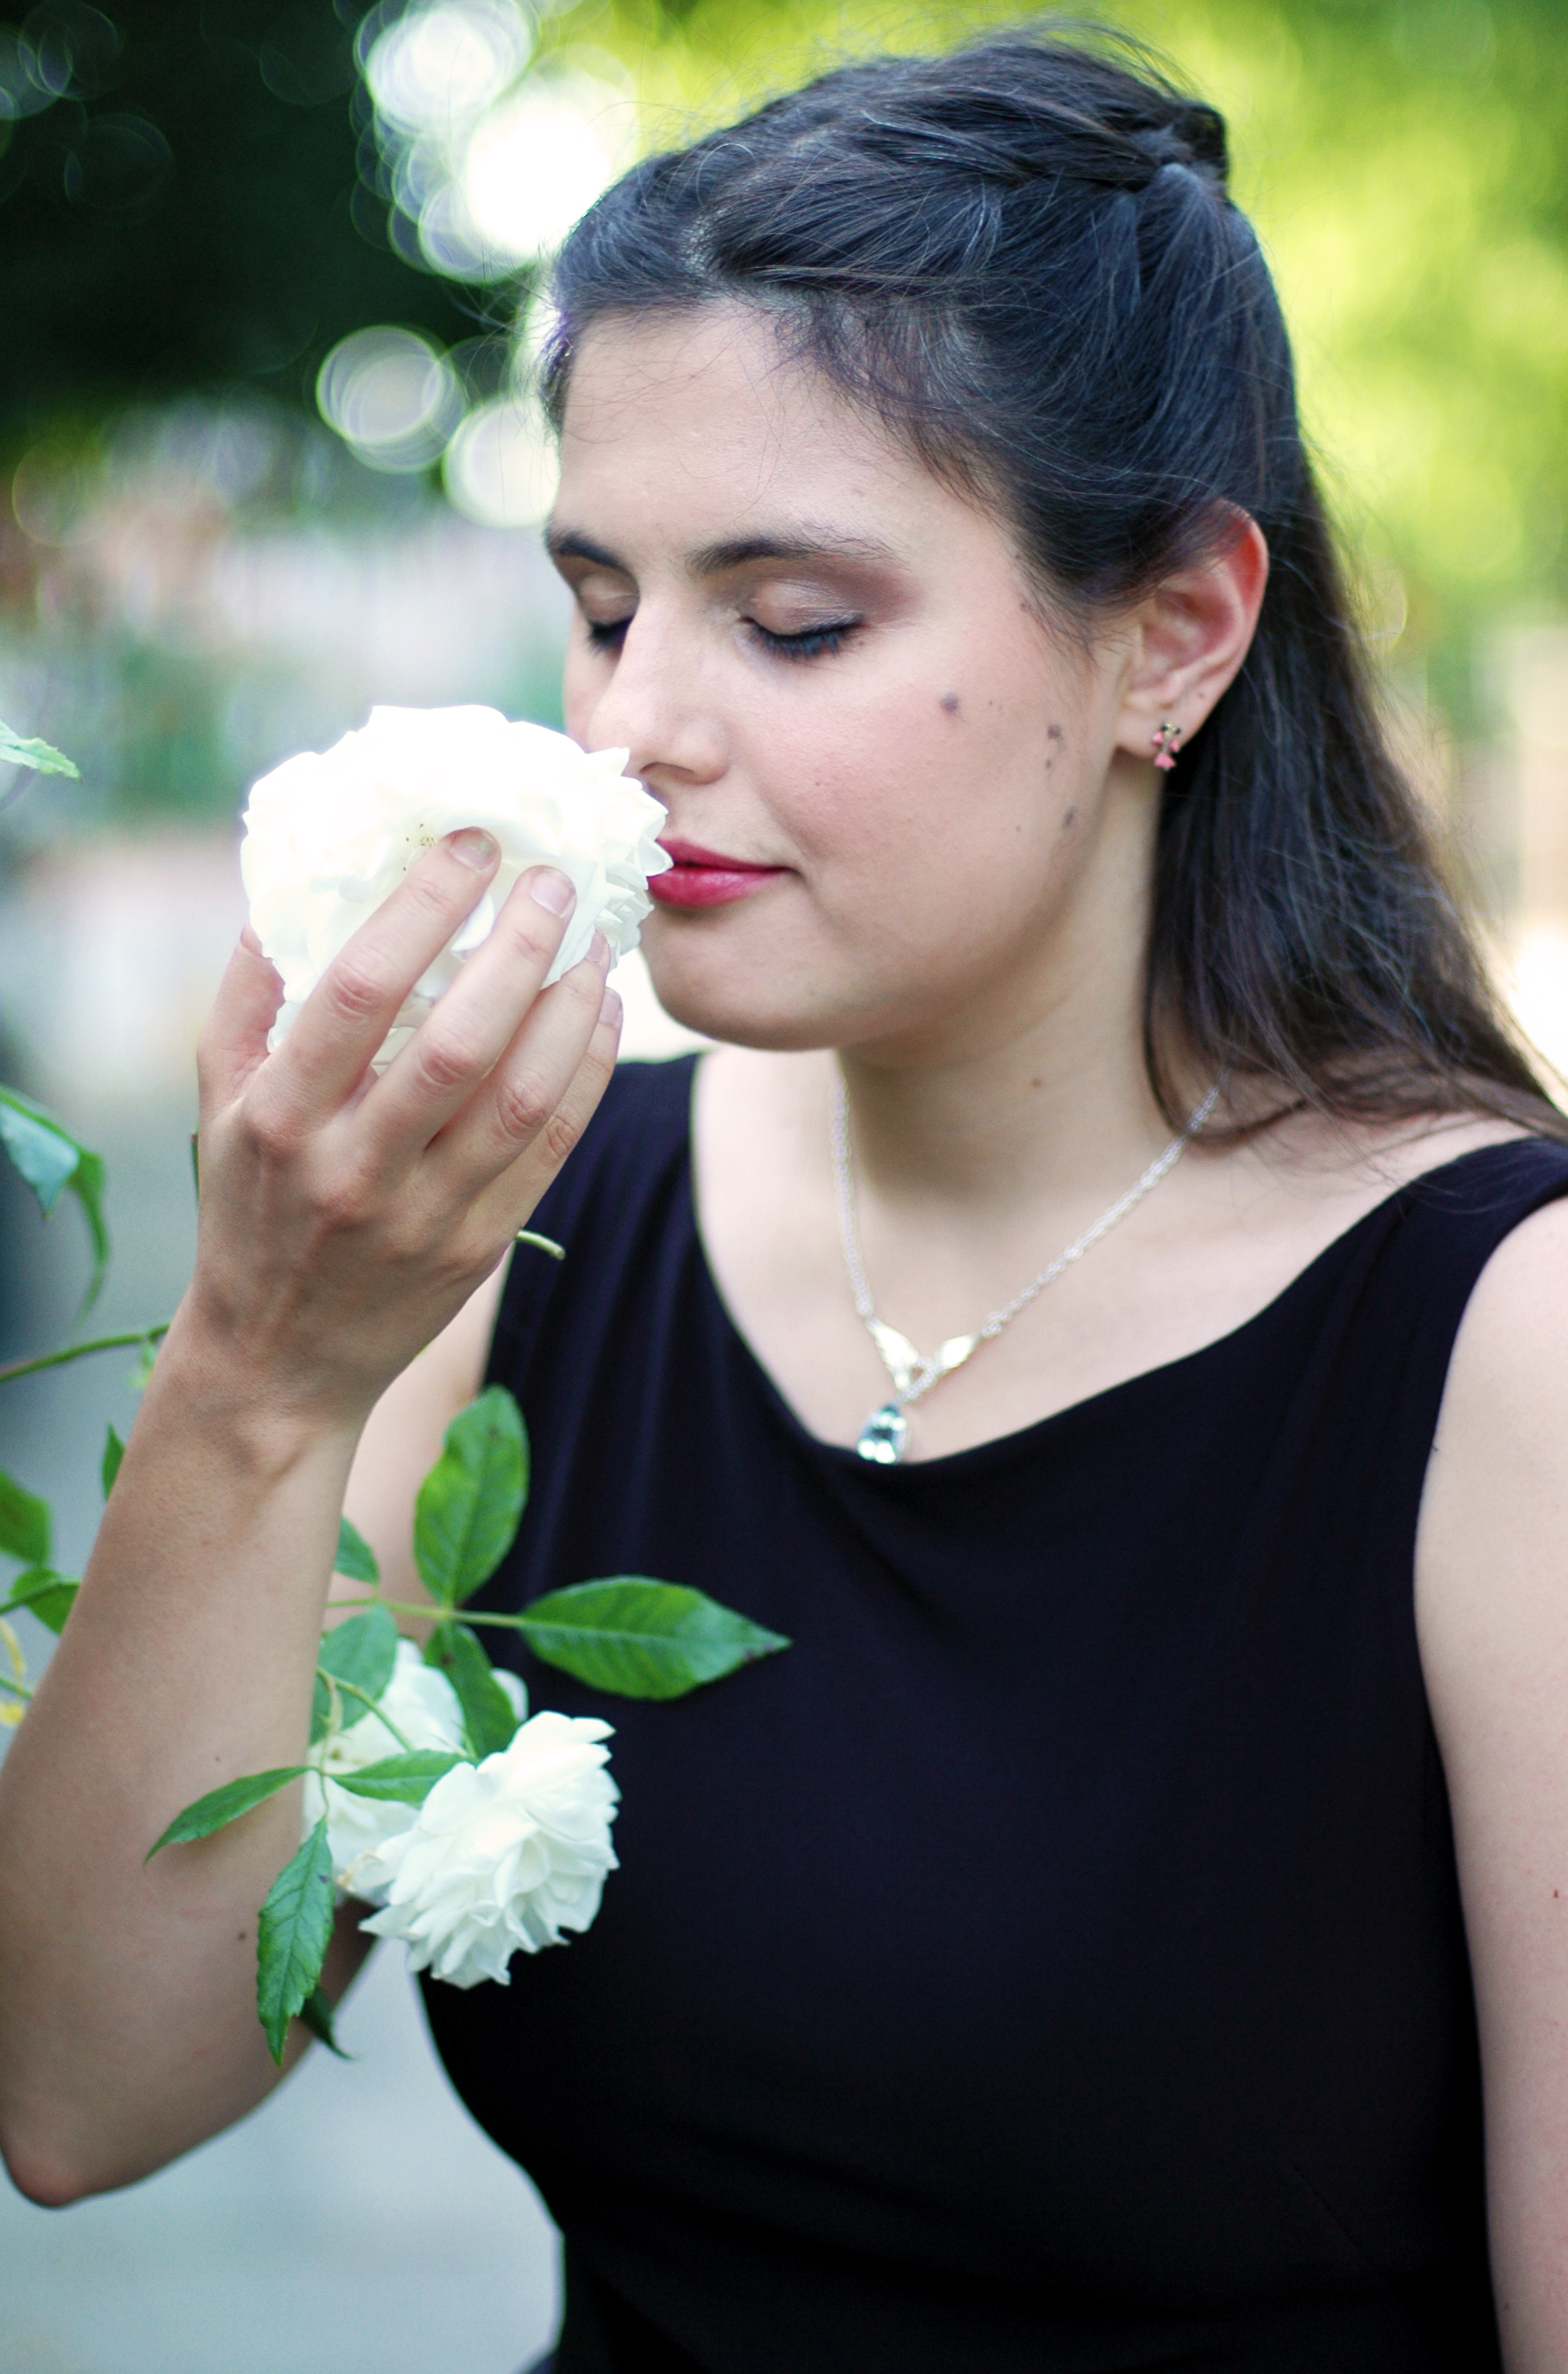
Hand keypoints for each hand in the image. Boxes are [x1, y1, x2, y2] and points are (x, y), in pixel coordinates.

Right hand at [182, 830, 620, 1426]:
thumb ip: (250, 987)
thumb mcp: (217, 1097)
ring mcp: (423, 1214)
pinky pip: (552, 1148)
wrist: (278, 1361)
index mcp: (280, 1116)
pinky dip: (587, 1073)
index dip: (424, 907)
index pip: (359, 989)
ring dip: (569, 1009)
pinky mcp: (479, 1248)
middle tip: (554, 882)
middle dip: (517, 947)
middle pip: (457, 1041)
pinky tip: (600, 1017)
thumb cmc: (247, 1203)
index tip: (471, 844)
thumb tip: (294, 872)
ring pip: (521, 1097)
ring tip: (592, 942)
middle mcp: (351, 1167)